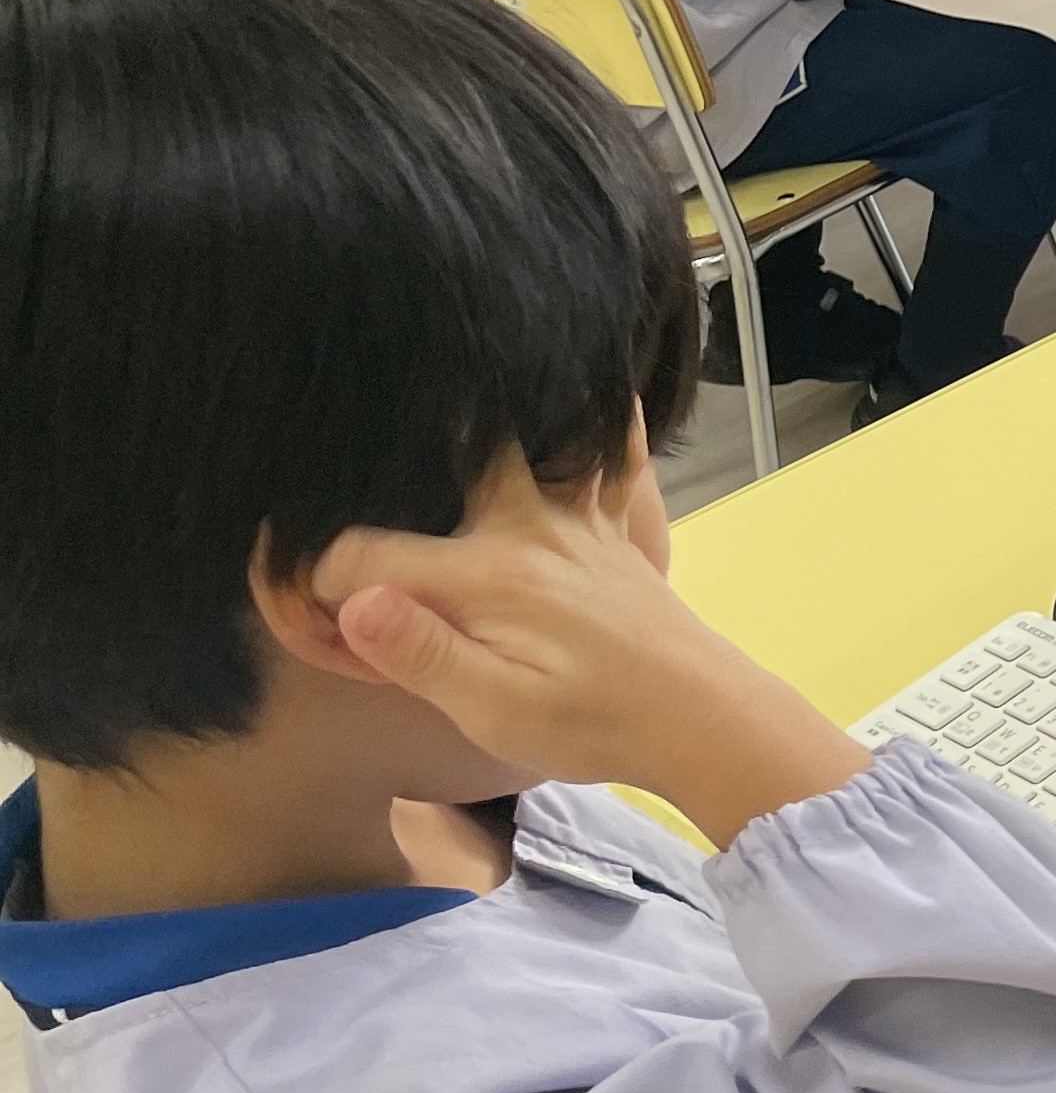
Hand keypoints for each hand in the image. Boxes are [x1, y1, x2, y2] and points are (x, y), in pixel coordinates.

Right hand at [312, 426, 868, 848]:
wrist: (702, 719)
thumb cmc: (594, 724)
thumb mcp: (495, 710)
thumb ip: (422, 653)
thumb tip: (352, 601)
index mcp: (486, 577)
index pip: (363, 558)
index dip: (321, 584)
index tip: (315, 618)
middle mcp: (530, 528)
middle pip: (453, 452)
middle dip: (400, 442)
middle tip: (360, 434)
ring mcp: (578, 521)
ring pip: (539, 434)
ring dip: (500, 406)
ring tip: (457, 368)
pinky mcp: (613, 531)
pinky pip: (614, 456)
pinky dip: (609, 419)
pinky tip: (605, 380)